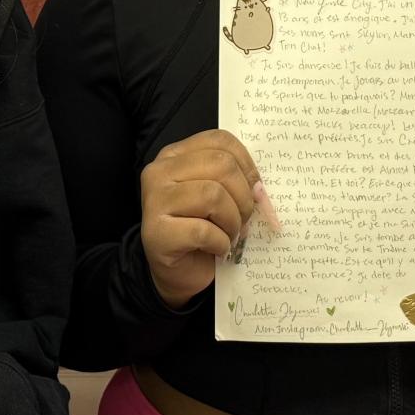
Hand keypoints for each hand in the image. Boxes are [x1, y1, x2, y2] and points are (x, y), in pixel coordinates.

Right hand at [138, 130, 279, 307]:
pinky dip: (221, 243)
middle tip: (244, 220)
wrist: (178, 273)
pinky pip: (203, 231)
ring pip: (213, 195)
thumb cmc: (201, 230)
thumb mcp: (220, 195)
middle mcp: (159, 172)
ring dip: (233, 222)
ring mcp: (154, 200)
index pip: (220, 141)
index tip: (255, 191)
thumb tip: (260, 190)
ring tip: (230, 235)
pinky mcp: (156, 232)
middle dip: (243, 197)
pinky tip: (218, 249)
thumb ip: (236, 181)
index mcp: (175, 155)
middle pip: (221, 165)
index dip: (247, 165)